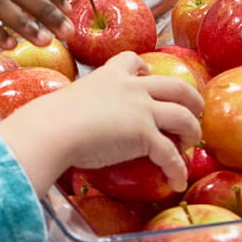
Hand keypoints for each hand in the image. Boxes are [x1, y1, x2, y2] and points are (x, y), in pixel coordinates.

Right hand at [0, 52, 201, 196]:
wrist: (51, 130)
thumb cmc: (49, 118)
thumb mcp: (68, 101)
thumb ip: (79, 106)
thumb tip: (68, 122)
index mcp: (109, 75)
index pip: (134, 60)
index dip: (146, 68)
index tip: (148, 76)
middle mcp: (132, 88)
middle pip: (176, 86)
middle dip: (191, 99)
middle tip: (192, 112)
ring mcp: (142, 110)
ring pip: (185, 117)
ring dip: (191, 132)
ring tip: (187, 144)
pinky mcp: (145, 136)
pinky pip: (171, 155)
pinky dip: (177, 170)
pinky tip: (176, 181)